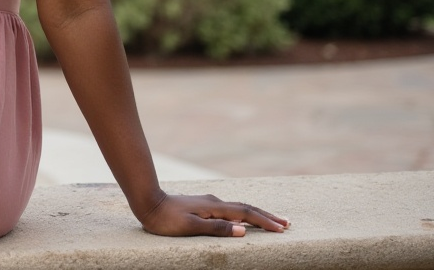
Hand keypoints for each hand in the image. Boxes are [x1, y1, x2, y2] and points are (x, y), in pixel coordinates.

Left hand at [138, 193, 288, 237]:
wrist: (147, 203)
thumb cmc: (165, 219)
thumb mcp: (190, 227)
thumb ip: (215, 229)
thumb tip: (243, 231)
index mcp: (214, 208)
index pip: (246, 214)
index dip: (265, 222)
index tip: (282, 229)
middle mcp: (214, 203)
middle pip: (246, 208)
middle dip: (267, 216)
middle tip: (287, 223)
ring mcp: (209, 203)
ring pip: (239, 208)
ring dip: (257, 214)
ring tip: (272, 220)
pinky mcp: (203, 206)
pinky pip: (230, 209)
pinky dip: (243, 214)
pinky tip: (244, 217)